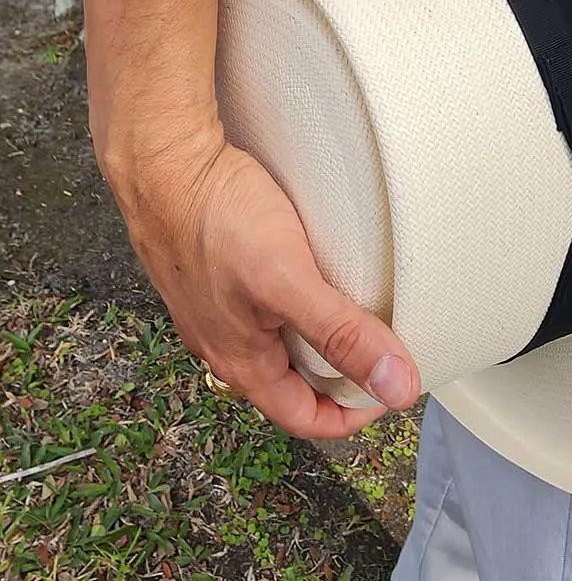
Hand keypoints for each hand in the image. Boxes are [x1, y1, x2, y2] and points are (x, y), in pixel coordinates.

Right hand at [105, 125, 419, 438]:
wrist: (164, 162)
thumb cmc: (218, 221)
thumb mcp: (289, 283)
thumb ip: (342, 334)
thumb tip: (397, 387)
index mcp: (242, 363)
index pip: (305, 418)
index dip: (353, 413)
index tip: (392, 388)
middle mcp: (228, 343)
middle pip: (294, 382)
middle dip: (342, 374)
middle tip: (386, 346)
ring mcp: (221, 306)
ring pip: (282, 340)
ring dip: (323, 336)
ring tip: (363, 309)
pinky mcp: (222, 271)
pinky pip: (270, 303)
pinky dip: (303, 300)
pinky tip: (322, 273)